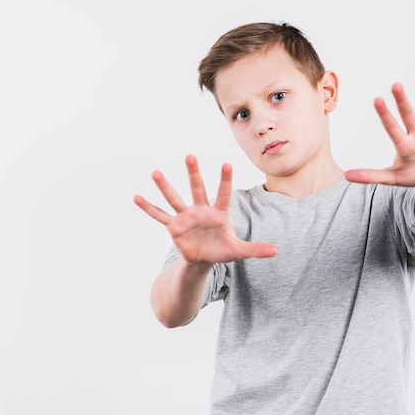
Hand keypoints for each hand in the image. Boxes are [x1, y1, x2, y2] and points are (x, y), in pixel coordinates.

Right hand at [134, 155, 276, 263]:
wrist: (203, 259)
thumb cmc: (222, 250)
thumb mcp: (239, 251)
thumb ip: (256, 249)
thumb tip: (277, 251)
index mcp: (218, 213)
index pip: (224, 194)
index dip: (225, 180)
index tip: (227, 163)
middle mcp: (201, 210)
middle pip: (197, 189)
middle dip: (194, 174)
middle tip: (190, 156)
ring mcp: (186, 217)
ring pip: (175, 198)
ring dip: (165, 187)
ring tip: (156, 172)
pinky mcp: (174, 227)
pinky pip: (159, 216)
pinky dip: (148, 208)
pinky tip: (137, 197)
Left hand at [345, 77, 414, 186]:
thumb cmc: (412, 175)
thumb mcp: (392, 178)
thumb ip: (370, 176)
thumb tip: (346, 176)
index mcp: (403, 145)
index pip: (392, 127)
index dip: (385, 115)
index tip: (377, 100)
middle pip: (408, 115)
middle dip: (402, 101)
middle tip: (395, 85)